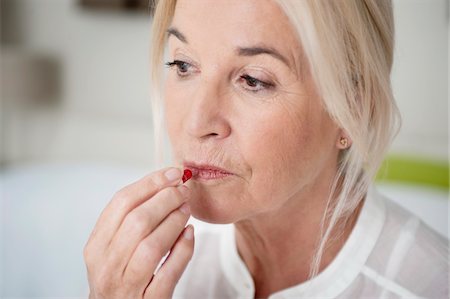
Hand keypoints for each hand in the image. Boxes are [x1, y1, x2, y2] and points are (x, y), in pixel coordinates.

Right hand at [83, 167, 193, 298]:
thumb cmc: (119, 275)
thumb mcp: (112, 248)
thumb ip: (129, 220)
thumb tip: (164, 184)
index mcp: (96, 246)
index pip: (121, 203)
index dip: (150, 183)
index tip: (172, 173)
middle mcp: (106, 266)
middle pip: (137, 220)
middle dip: (165, 198)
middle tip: (184, 189)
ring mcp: (126, 286)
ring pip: (152, 245)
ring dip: (174, 221)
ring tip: (186, 208)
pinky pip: (169, 272)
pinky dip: (183, 250)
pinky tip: (190, 234)